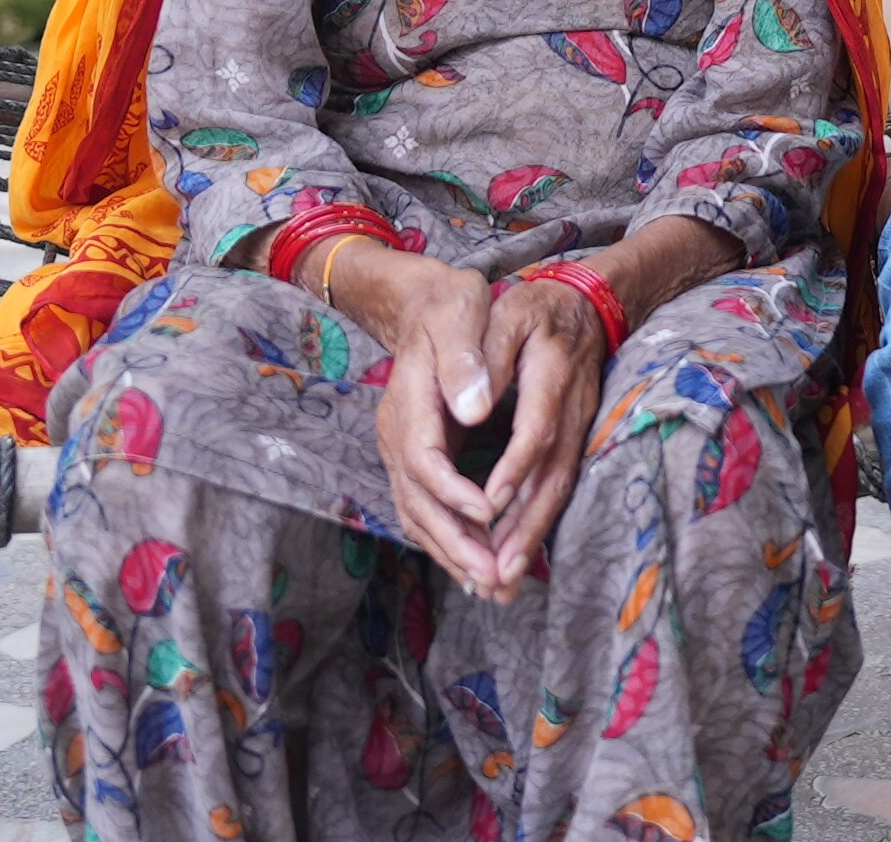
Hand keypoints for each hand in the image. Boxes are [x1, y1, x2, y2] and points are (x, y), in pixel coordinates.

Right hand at [327, 246, 596, 601]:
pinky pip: (425, 510)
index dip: (453, 492)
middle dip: (454, 543)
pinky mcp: (413, 460)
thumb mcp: (458, 311)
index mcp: (409, 398)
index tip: (490, 513)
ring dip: (453, 553)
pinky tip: (475, 566)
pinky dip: (448, 541)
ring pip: (418, 514)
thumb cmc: (450, 305)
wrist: (422, 304)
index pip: (422, 459)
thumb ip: (462, 357)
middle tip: (493, 576)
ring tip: (492, 585)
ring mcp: (400, 449)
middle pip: (416, 501)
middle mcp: (397, 431)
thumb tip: (473, 407)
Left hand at [467, 277, 612, 596]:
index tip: (489, 504)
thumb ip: (487, 356)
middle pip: (553, 476)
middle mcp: (573, 409)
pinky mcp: (575, 440)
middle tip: (498, 574)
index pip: (537, 429)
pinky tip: (518, 553)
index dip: (515, 468)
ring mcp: (579, 428)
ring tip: (504, 581)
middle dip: (526, 529)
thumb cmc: (533, 309)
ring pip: (559, 489)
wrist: (587, 304)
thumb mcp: (508, 315)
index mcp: (553, 374)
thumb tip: (471, 407)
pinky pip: (560, 487)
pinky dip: (539, 524)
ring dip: (532, 537)